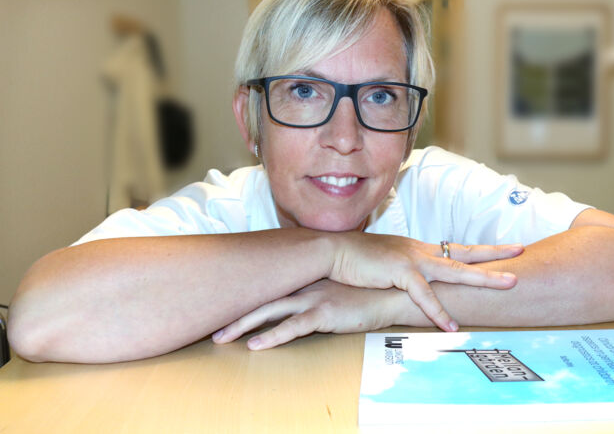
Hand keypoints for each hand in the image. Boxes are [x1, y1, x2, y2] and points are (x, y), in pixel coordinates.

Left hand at [212, 279, 396, 349]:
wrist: (393, 291)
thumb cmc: (367, 292)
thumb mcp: (336, 288)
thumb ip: (316, 291)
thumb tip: (298, 303)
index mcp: (305, 278)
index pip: (268, 285)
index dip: (244, 295)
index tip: (223, 302)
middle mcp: (305, 285)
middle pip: (261, 297)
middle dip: (234, 311)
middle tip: (210, 325)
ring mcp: (314, 297)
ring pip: (269, 310)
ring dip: (243, 324)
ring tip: (221, 338)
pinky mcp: (325, 313)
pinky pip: (293, 327)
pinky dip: (273, 336)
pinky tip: (256, 346)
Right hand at [328, 233, 521, 331]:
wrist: (332, 251)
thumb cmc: (355, 259)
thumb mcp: (386, 263)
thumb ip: (403, 270)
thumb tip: (413, 280)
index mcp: (418, 250)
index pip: (456, 249)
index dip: (482, 250)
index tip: (506, 248)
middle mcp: (420, 251)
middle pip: (464, 253)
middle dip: (495, 254)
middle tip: (522, 251)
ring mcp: (412, 259)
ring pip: (455, 270)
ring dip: (483, 278)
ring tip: (508, 284)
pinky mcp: (399, 271)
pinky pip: (423, 294)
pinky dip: (437, 311)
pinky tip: (450, 325)